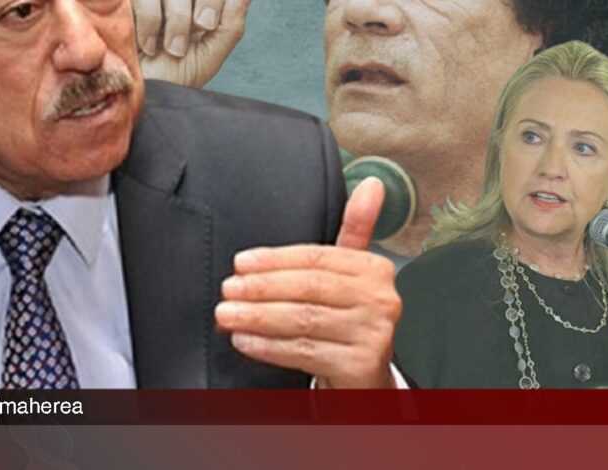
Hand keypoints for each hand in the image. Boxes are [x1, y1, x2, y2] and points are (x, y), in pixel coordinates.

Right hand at [134, 0, 249, 87]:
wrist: (139, 97)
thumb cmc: (171, 80)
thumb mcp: (209, 56)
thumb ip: (231, 24)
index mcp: (197, 4)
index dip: (216, 0)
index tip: (212, 22)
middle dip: (208, 0)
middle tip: (202, 26)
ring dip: (178, 18)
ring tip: (172, 48)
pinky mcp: (125, 2)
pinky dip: (149, 20)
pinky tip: (147, 45)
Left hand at [215, 178, 401, 387]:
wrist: (365, 378)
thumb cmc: (349, 321)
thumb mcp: (351, 275)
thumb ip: (355, 230)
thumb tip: (370, 184)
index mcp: (374, 270)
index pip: (317, 258)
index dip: (274, 260)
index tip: (241, 263)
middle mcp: (380, 299)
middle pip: (308, 287)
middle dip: (261, 288)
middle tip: (228, 290)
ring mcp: (373, 334)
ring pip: (303, 319)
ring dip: (258, 317)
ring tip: (227, 315)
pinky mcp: (360, 366)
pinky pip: (304, 351)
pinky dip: (269, 346)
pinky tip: (245, 341)